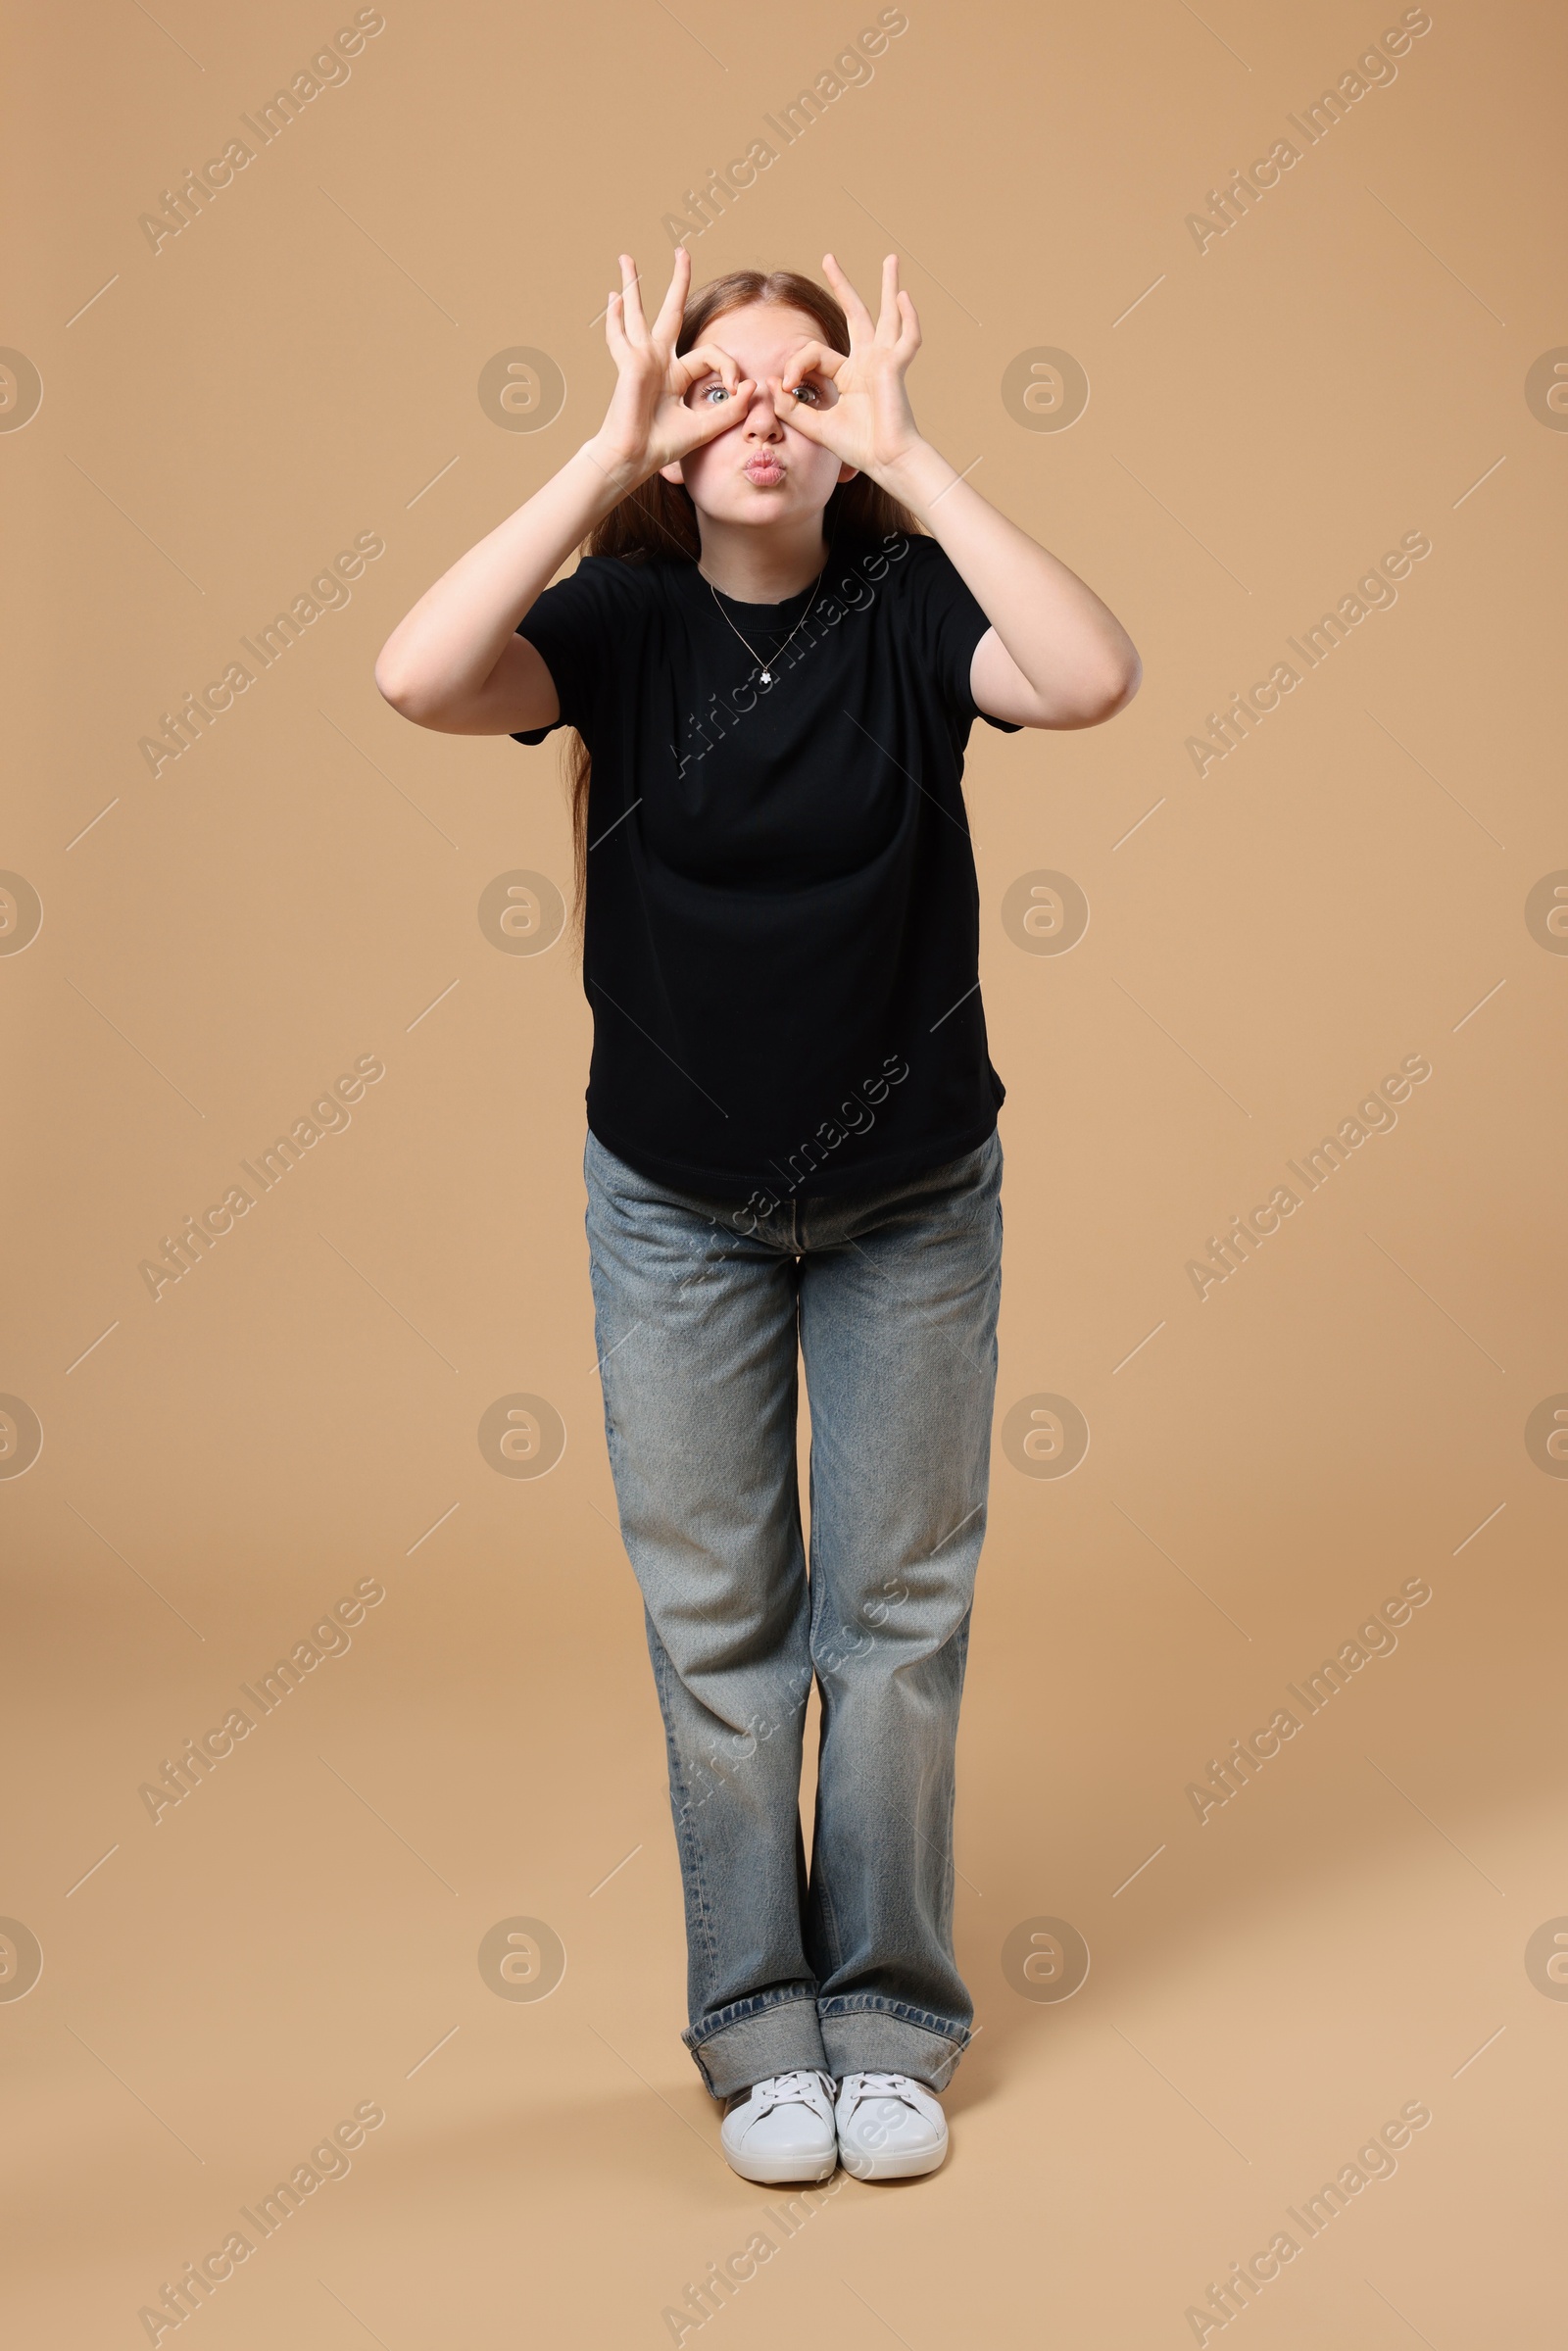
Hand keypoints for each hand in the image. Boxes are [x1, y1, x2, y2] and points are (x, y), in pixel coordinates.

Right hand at [581, 249, 755, 489]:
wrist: (635, 458)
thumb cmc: (662, 445)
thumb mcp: (706, 426)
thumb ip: (731, 410)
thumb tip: (751, 387)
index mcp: (676, 374)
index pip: (711, 354)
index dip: (728, 367)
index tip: (735, 388)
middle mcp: (658, 360)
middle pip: (670, 312)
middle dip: (678, 280)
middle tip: (682, 251)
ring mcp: (641, 358)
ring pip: (637, 313)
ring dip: (633, 284)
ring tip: (626, 258)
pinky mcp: (630, 363)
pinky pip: (620, 336)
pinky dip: (614, 317)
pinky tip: (613, 297)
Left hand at [768, 254, 925, 485]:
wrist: (886, 461)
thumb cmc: (858, 447)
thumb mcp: (816, 426)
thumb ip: (793, 408)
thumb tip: (773, 384)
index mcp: (849, 374)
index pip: (814, 353)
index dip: (796, 365)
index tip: (787, 385)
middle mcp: (868, 362)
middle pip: (855, 314)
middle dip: (842, 285)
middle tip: (828, 258)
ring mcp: (884, 361)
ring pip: (886, 315)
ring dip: (887, 285)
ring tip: (891, 259)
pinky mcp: (895, 367)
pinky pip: (907, 338)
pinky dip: (909, 317)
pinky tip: (904, 297)